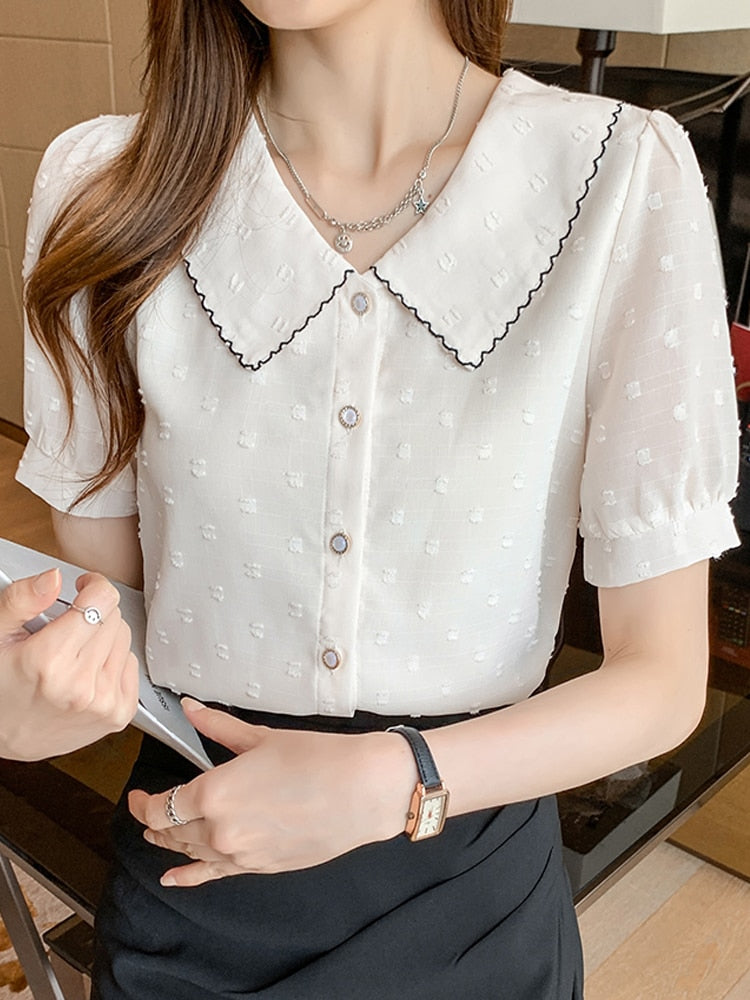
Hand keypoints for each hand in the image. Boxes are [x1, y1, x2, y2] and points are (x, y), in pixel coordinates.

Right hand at [0, 567, 138, 759]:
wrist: (5, 735)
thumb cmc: (0, 685)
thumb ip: (22, 600)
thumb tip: (54, 578)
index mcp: (49, 660)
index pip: (103, 600)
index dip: (93, 585)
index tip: (83, 588)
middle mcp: (80, 684)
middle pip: (114, 617)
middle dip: (94, 614)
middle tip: (67, 630)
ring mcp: (103, 702)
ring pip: (125, 638)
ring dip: (104, 638)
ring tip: (74, 653)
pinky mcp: (119, 714)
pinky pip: (132, 664)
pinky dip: (114, 662)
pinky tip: (88, 671)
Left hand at [129, 699, 415, 884]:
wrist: (361, 791)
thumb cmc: (316, 758)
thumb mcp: (260, 737)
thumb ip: (217, 727)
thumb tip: (189, 708)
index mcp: (214, 793)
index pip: (162, 806)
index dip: (142, 803)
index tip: (136, 795)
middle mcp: (219, 829)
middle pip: (172, 830)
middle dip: (155, 820)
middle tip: (146, 810)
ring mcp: (239, 854)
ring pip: (190, 852)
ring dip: (172, 842)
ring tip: (159, 834)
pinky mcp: (258, 867)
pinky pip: (212, 875)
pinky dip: (188, 877)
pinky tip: (172, 879)